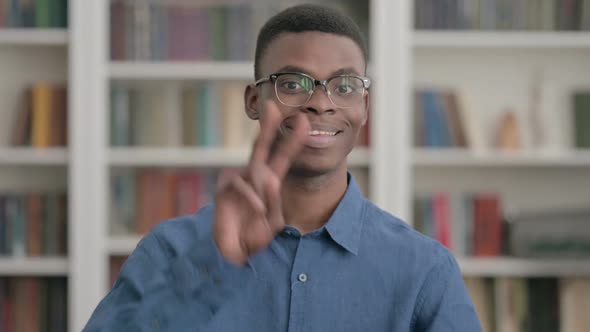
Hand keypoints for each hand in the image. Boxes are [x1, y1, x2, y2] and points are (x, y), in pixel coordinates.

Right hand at [213, 101, 308, 264]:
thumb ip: (274, 202)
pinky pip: (242, 184)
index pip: (283, 157)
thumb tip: (270, 181)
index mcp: (270, 182)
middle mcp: (254, 177)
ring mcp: (239, 181)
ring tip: (263, 211)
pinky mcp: (225, 189)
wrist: (235, 253)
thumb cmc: (255, 236)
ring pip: (255, 170)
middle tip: (272, 105)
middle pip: (260, 147)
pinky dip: (253, 198)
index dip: (293, 140)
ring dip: (264, 189)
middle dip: (268, 127)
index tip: (303, 122)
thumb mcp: (274, 222)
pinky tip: (257, 210)